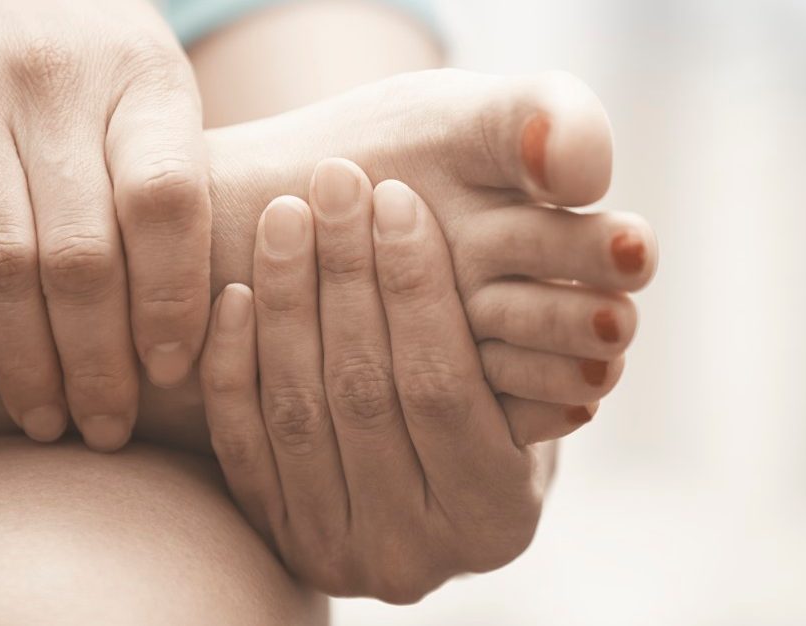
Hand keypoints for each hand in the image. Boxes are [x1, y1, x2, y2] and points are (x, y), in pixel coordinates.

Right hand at [0, 0, 211, 449]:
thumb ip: (167, 177)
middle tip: (106, 428)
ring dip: (26, 358)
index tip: (173, 372)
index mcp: (141, 76)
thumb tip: (216, 315)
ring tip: (45, 418)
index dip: (172, 300)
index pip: (166, 203)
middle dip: (99, 361)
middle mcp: (54, 80)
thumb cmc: (79, 50)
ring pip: (2, 258)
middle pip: (83, 253)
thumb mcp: (144, 80)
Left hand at [200, 164, 569, 602]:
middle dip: (346, 275)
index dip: (417, 288)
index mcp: (496, 517)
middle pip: (363, 394)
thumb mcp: (546, 369)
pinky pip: (240, 440)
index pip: (443, 387)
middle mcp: (412, 554)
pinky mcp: (273, 534)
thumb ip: (547, 317)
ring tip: (286, 214)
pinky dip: (233, 361)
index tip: (395, 196)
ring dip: (287, 301)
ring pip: (295, 411)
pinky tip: (238, 289)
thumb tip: (572, 222)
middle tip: (333, 180)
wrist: (429, 478)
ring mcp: (333, 552)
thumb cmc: (505, 400)